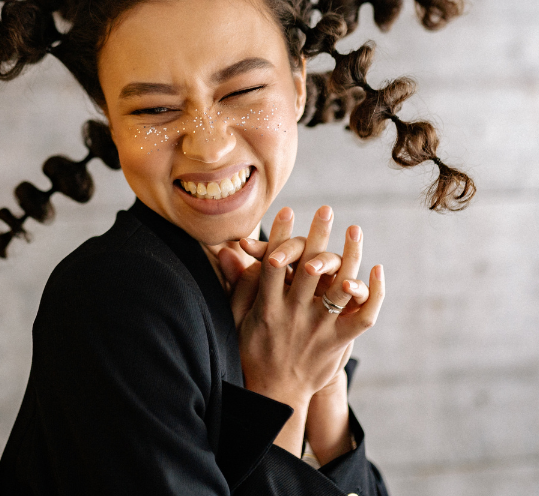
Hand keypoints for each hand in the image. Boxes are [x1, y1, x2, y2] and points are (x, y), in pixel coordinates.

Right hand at [216, 205, 384, 457]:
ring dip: (349, 256)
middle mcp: (294, 314)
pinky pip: (364, 316)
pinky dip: (373, 293)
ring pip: (340, 287)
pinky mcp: (339, 341)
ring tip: (354, 230)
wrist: (276, 394)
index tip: (287, 211)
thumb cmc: (252, 349)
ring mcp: (320, 328)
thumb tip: (227, 250)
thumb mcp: (237, 317)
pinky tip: (376, 270)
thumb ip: (238, 283)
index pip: (274, 264)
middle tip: (325, 209)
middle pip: (309, 267)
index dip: (280, 235)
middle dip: (317, 235)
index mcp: (268, 306)